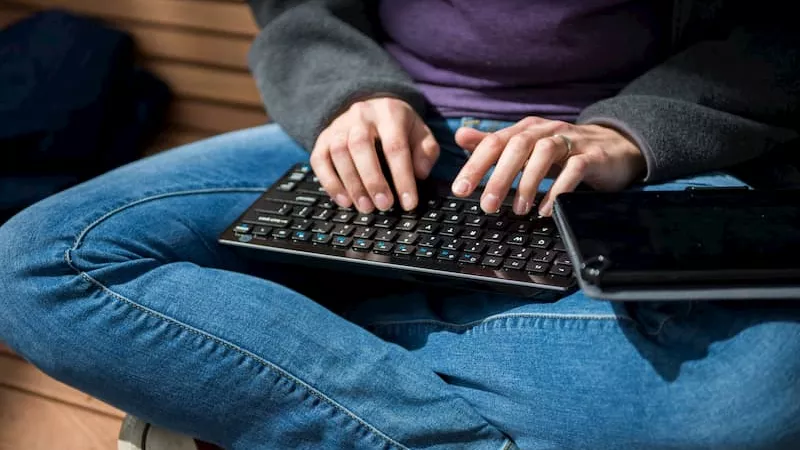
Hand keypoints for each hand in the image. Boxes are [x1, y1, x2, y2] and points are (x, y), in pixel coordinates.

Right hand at [310, 97, 439, 212]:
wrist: (372, 108)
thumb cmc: (399, 128)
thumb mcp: (421, 134)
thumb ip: (426, 152)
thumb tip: (419, 174)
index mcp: (389, 112)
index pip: (395, 146)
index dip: (402, 177)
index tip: (408, 203)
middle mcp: (361, 114)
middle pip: (361, 146)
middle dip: (373, 180)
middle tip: (384, 206)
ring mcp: (339, 125)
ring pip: (338, 152)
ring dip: (351, 184)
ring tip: (365, 207)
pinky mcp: (323, 138)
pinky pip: (320, 160)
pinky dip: (330, 183)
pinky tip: (344, 200)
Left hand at [451, 116, 645, 215]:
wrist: (616, 147)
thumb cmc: (564, 152)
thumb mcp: (527, 149)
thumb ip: (494, 144)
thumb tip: (460, 135)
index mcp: (526, 130)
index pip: (494, 143)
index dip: (476, 166)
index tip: (460, 190)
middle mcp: (547, 131)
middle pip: (517, 146)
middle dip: (499, 176)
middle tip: (486, 205)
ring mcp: (572, 141)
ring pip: (544, 153)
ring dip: (529, 182)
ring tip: (518, 209)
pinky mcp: (593, 155)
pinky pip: (575, 168)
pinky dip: (559, 188)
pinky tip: (546, 209)